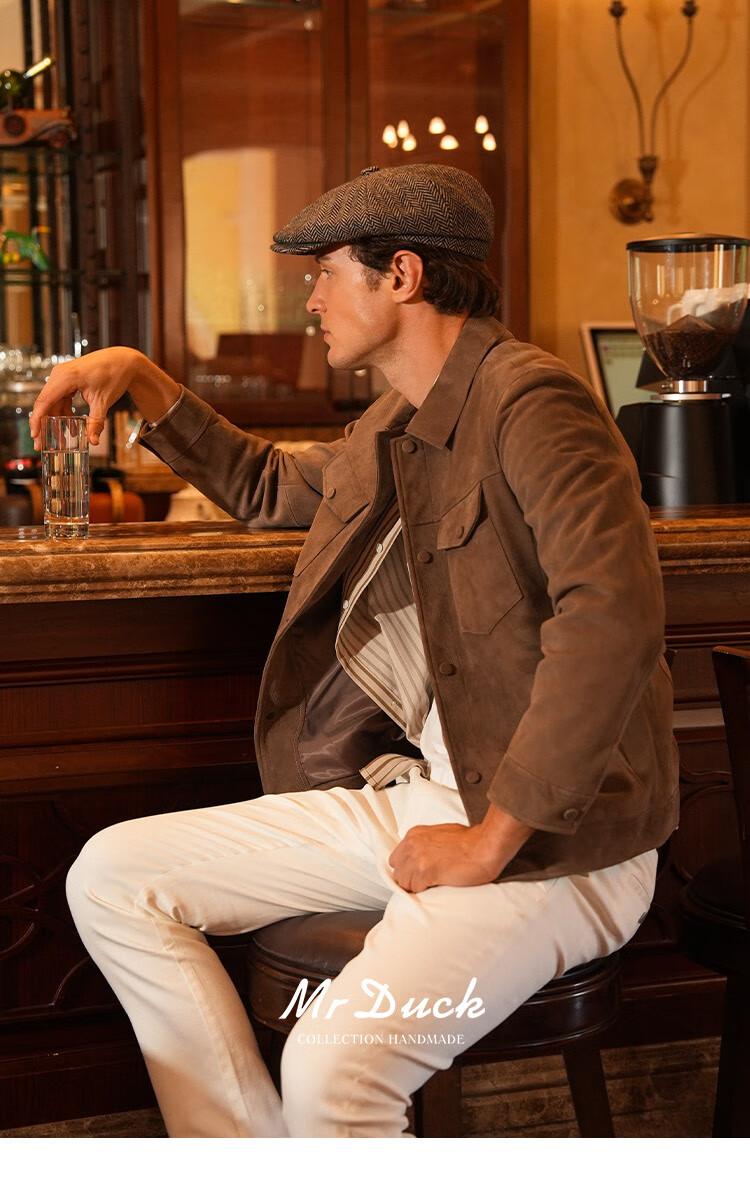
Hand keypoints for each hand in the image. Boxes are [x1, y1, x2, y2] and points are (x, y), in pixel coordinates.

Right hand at [29, 347, 180, 447]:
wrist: (123, 361)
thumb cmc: (113, 375)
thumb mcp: (103, 401)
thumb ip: (96, 422)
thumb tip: (93, 442)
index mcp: (65, 377)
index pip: (44, 402)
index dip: (37, 421)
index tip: (35, 437)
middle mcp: (59, 375)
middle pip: (45, 404)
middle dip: (44, 425)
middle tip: (41, 445)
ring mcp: (62, 376)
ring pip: (53, 403)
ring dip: (55, 421)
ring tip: (59, 440)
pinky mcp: (68, 380)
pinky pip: (60, 399)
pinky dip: (64, 413)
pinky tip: (71, 428)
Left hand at [388, 806, 533, 892]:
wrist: (484, 846)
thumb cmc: (470, 841)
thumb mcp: (440, 835)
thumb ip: (425, 845)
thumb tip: (421, 859)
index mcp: (414, 835)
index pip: (396, 860)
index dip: (407, 870)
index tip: (417, 875)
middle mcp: (412, 845)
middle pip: (398, 873)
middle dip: (410, 880)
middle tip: (427, 882)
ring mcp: (417, 858)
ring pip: (404, 883)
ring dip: (417, 887)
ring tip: (435, 884)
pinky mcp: (425, 871)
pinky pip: (415, 889)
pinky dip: (425, 891)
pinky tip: (438, 885)